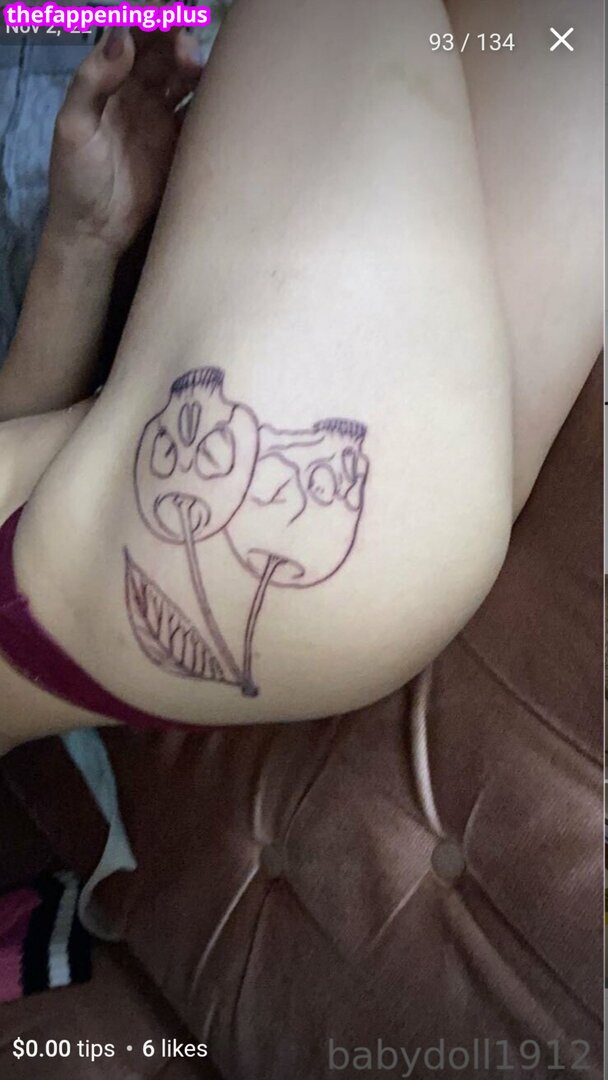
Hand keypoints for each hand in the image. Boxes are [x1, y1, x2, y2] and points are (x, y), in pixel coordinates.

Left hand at [47, 26, 202, 257]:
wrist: (96, 231)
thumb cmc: (77, 179)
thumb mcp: (74, 126)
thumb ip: (93, 80)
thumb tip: (123, 37)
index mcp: (107, 80)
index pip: (131, 36)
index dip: (150, 21)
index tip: (167, 17)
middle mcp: (135, 93)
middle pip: (162, 50)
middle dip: (176, 39)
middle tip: (185, 56)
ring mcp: (159, 118)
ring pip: (183, 76)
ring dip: (194, 65)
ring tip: (197, 72)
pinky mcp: (178, 145)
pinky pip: (198, 113)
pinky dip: (210, 101)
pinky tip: (217, 97)